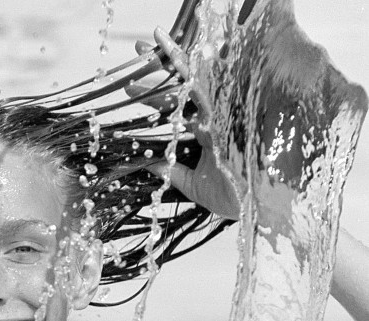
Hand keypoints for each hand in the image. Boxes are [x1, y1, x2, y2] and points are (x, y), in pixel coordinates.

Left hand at [127, 27, 239, 220]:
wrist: (261, 200)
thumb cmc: (236, 197)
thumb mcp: (197, 187)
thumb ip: (174, 174)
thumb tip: (149, 164)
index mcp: (208, 135)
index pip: (177, 113)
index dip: (156, 100)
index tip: (133, 90)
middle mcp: (215, 118)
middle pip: (181, 92)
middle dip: (158, 75)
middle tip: (137, 55)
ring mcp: (224, 110)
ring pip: (192, 81)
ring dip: (170, 62)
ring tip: (147, 46)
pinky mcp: (232, 106)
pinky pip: (209, 81)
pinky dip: (193, 65)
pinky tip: (177, 46)